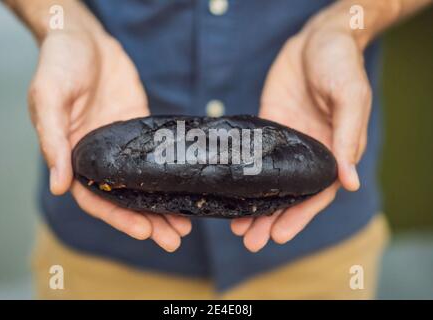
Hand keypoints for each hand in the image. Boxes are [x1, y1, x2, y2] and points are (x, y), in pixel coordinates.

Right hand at [28, 27, 189, 251]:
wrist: (83, 37)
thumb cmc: (59, 63)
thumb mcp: (49, 98)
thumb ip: (53, 141)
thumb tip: (60, 186)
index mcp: (72, 156)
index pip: (95, 198)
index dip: (119, 218)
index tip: (145, 232)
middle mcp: (99, 156)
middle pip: (124, 198)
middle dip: (148, 220)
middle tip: (174, 238)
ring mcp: (121, 145)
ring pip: (144, 183)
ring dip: (163, 204)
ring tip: (186, 223)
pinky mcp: (140, 129)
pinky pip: (157, 156)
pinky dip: (170, 175)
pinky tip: (187, 187)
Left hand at [231, 11, 371, 251]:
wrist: (317, 37)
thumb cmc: (341, 63)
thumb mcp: (350, 97)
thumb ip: (348, 137)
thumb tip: (349, 181)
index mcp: (333, 151)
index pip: (317, 193)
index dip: (300, 216)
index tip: (279, 235)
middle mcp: (308, 152)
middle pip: (290, 194)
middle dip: (271, 219)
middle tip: (251, 240)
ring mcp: (285, 142)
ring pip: (269, 181)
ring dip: (254, 204)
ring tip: (236, 226)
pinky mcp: (267, 127)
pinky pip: (253, 155)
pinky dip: (242, 175)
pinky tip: (228, 189)